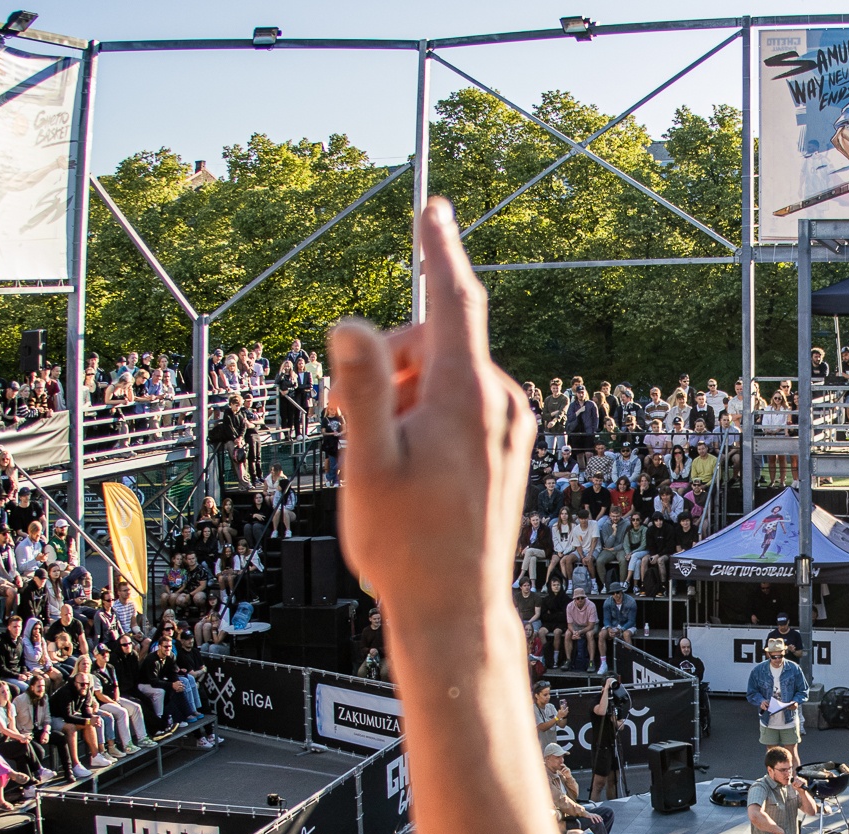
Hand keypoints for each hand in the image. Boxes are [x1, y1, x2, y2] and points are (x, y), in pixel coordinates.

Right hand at [332, 199, 534, 638]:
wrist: (456, 612)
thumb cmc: (407, 547)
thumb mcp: (367, 465)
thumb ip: (362, 391)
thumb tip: (351, 325)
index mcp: (467, 397)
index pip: (453, 299)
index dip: (438, 248)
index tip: (432, 206)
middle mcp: (500, 403)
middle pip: (435, 341)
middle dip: (385, 360)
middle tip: (338, 413)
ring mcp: (511, 427)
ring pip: (444, 376)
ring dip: (401, 394)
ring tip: (377, 455)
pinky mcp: (509, 450)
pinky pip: (462, 406)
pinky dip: (426, 415)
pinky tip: (408, 469)